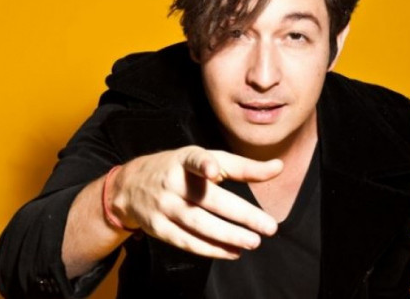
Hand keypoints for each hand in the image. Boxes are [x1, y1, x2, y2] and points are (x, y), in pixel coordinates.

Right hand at [109, 145, 282, 258]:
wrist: (131, 186)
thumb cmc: (179, 169)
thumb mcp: (206, 159)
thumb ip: (242, 166)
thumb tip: (279, 167)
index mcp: (184, 160)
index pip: (194, 160)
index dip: (203, 164)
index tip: (214, 170)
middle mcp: (172, 182)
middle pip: (207, 200)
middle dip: (240, 214)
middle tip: (268, 226)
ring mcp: (163, 206)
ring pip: (198, 224)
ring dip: (228, 235)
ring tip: (254, 242)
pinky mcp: (159, 228)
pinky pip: (187, 241)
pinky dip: (211, 248)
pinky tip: (233, 252)